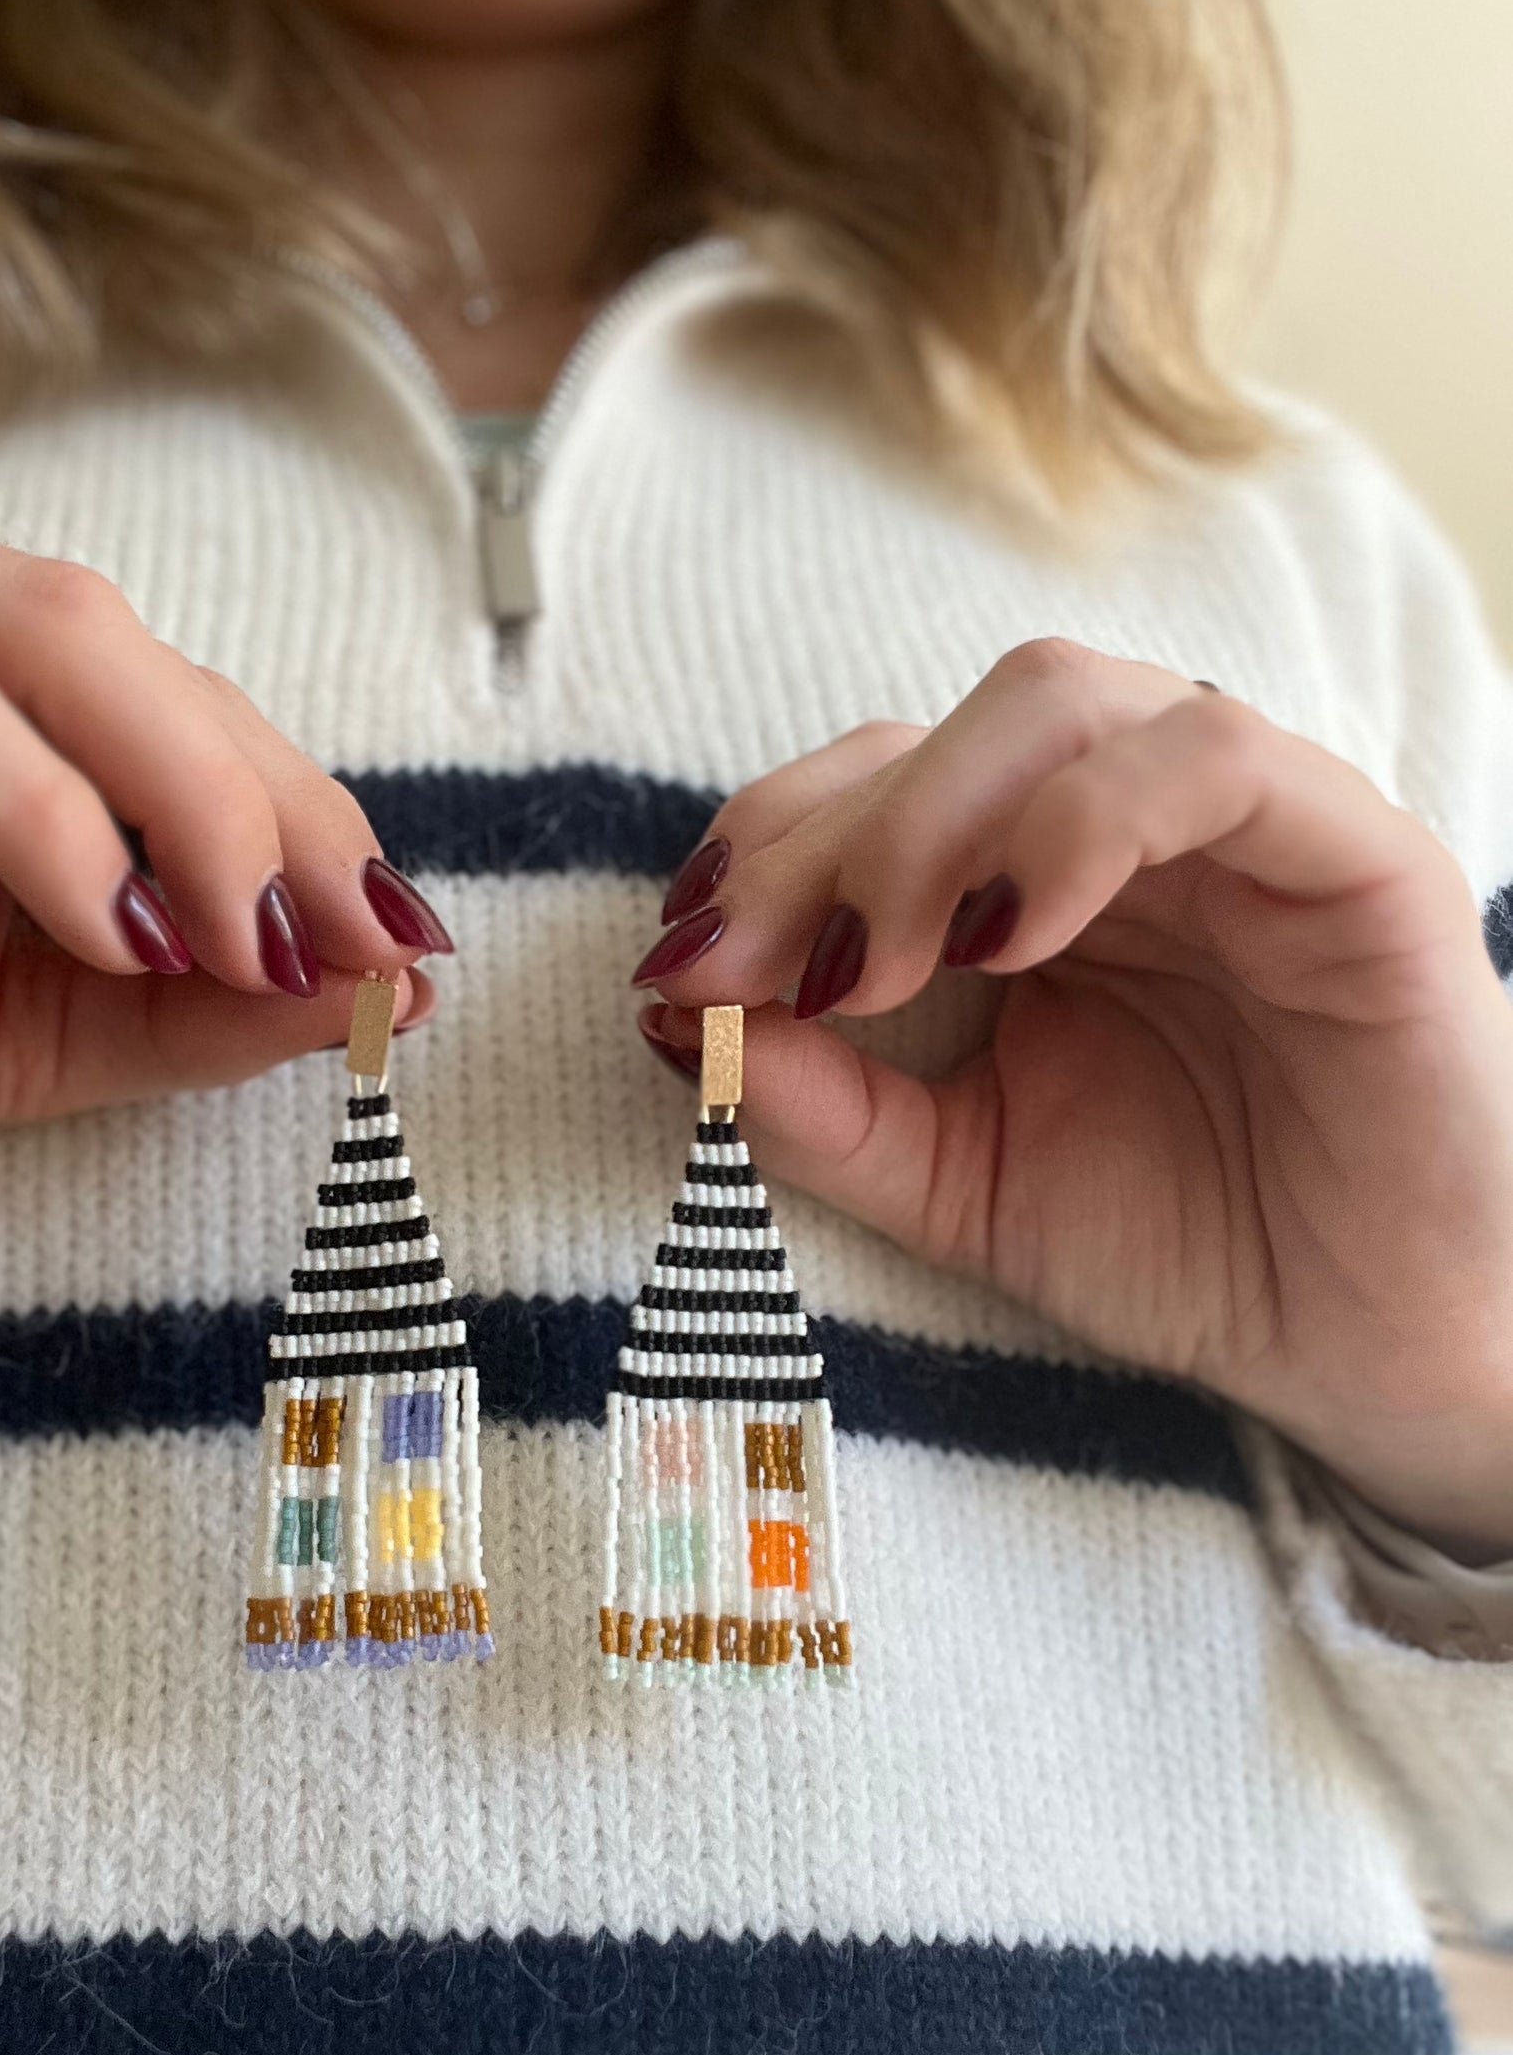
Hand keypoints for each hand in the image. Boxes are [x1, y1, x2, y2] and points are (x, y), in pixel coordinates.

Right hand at [0, 510, 449, 1246]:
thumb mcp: (27, 1036)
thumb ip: (191, 1002)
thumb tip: (382, 982)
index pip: (163, 694)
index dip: (298, 807)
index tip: (402, 942)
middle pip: (119, 639)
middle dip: (263, 792)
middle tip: (351, 937)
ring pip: (28, 625)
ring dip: (174, 785)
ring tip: (231, 938)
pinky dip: (31, 802)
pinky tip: (103, 924)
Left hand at [635, 640, 1512, 1553]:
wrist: (1376, 1351)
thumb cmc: (1196, 1249)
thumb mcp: (964, 1185)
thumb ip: (827, 1111)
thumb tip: (681, 1022)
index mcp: (1038, 883)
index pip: (879, 784)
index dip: (766, 848)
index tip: (679, 966)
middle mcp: (1132, 828)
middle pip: (944, 727)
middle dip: (817, 838)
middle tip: (744, 966)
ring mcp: (1243, 827)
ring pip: (1063, 704)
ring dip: (926, 819)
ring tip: (871, 965)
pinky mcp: (1353, 853)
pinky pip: (1213, 761)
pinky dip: (1084, 824)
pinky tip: (1008, 939)